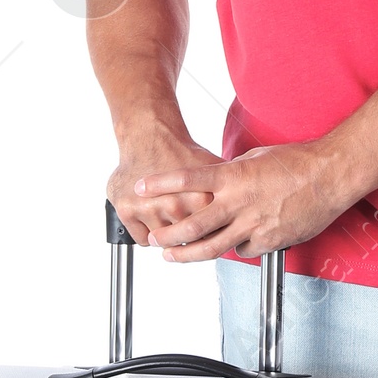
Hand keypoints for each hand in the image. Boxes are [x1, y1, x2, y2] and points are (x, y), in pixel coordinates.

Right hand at [107, 126, 224, 245]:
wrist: (149, 135)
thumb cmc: (180, 151)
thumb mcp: (214, 170)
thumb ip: (230, 192)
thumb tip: (249, 210)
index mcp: (199, 198)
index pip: (209, 236)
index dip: (210, 237)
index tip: (210, 234)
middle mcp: (174, 205)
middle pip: (185, 241)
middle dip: (188, 239)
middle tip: (188, 231)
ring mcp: (149, 209)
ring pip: (163, 242)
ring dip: (166, 237)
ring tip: (167, 218)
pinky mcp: (127, 211)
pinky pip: (142, 240)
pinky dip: (147, 235)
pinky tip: (152, 218)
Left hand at [136, 141, 354, 262]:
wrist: (330, 176)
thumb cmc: (297, 162)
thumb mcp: (255, 158)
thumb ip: (231, 173)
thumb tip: (214, 180)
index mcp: (234, 177)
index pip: (187, 180)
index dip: (161, 184)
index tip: (141, 187)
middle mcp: (239, 202)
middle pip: (193, 225)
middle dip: (168, 235)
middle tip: (154, 239)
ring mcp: (254, 224)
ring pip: (213, 247)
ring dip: (188, 254)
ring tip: (173, 256)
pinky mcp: (270, 240)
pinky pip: (243, 250)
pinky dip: (234, 249)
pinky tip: (231, 245)